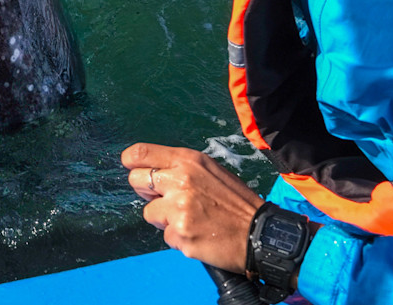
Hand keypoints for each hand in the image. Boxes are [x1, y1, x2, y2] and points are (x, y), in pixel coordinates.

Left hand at [121, 142, 263, 272]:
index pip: (140, 153)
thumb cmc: (236, 202)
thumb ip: (181, 169)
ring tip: (190, 220)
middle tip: (166, 200)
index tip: (134, 169)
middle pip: (135, 180)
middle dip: (146, 193)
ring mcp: (178, 208)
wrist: (260, 233)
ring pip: (149, 213)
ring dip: (164, 220)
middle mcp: (180, 180)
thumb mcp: (211, 172)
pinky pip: (165, 236)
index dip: (131, 162)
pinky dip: (178, 238)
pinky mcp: (180, 233)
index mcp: (188, 161)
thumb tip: (153, 174)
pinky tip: (198, 235)